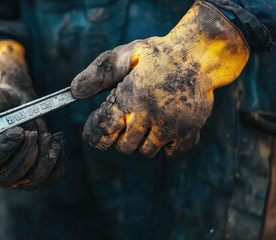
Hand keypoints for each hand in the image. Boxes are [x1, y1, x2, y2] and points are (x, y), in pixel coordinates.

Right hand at [0, 40, 65, 189]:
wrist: (17, 104)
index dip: (2, 152)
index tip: (18, 132)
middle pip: (10, 176)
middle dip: (27, 152)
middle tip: (33, 132)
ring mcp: (14, 176)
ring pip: (31, 181)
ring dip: (44, 158)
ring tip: (48, 136)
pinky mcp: (34, 174)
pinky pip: (49, 179)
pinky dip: (58, 161)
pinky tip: (57, 141)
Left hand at [71, 1, 248, 156]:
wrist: (201, 53)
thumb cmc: (157, 54)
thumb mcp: (125, 54)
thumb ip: (99, 73)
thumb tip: (75, 92)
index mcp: (132, 94)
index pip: (105, 128)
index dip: (95, 135)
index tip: (95, 135)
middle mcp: (152, 113)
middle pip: (125, 147)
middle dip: (120, 138)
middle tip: (126, 122)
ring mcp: (173, 124)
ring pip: (147, 151)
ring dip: (142, 141)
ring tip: (147, 121)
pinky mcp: (191, 129)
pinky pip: (172, 151)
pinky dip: (166, 145)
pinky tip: (164, 127)